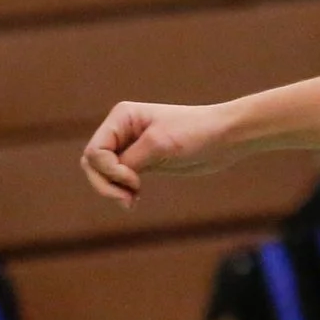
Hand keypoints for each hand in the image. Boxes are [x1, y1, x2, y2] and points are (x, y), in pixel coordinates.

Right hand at [81, 101, 240, 204]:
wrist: (227, 137)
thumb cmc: (196, 133)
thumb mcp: (159, 145)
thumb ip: (130, 161)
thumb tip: (108, 177)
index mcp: (122, 117)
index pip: (95, 151)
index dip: (108, 170)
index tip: (135, 180)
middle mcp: (122, 130)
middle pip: (93, 162)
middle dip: (105, 183)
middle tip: (128, 200)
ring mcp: (131, 146)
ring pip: (104, 172)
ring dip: (112, 189)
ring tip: (131, 202)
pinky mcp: (144, 162)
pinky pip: (120, 179)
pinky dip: (122, 191)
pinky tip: (134, 200)